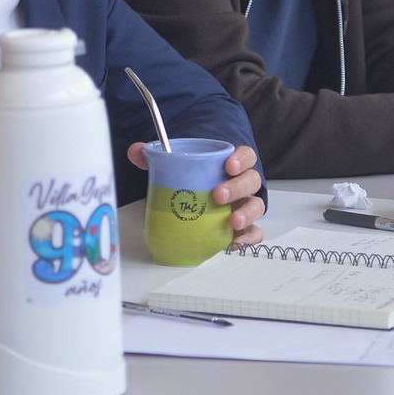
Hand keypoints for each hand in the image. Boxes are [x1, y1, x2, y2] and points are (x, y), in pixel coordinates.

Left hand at [128, 143, 267, 245]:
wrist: (197, 198)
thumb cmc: (193, 179)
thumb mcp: (176, 166)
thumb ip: (156, 157)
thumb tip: (136, 151)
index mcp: (231, 165)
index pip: (246, 156)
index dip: (241, 159)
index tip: (228, 165)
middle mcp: (243, 184)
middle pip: (251, 181)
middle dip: (237, 187)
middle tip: (217, 195)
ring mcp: (245, 205)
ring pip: (257, 207)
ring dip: (247, 214)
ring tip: (232, 221)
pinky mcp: (245, 227)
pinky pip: (254, 233)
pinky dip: (249, 238)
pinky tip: (235, 243)